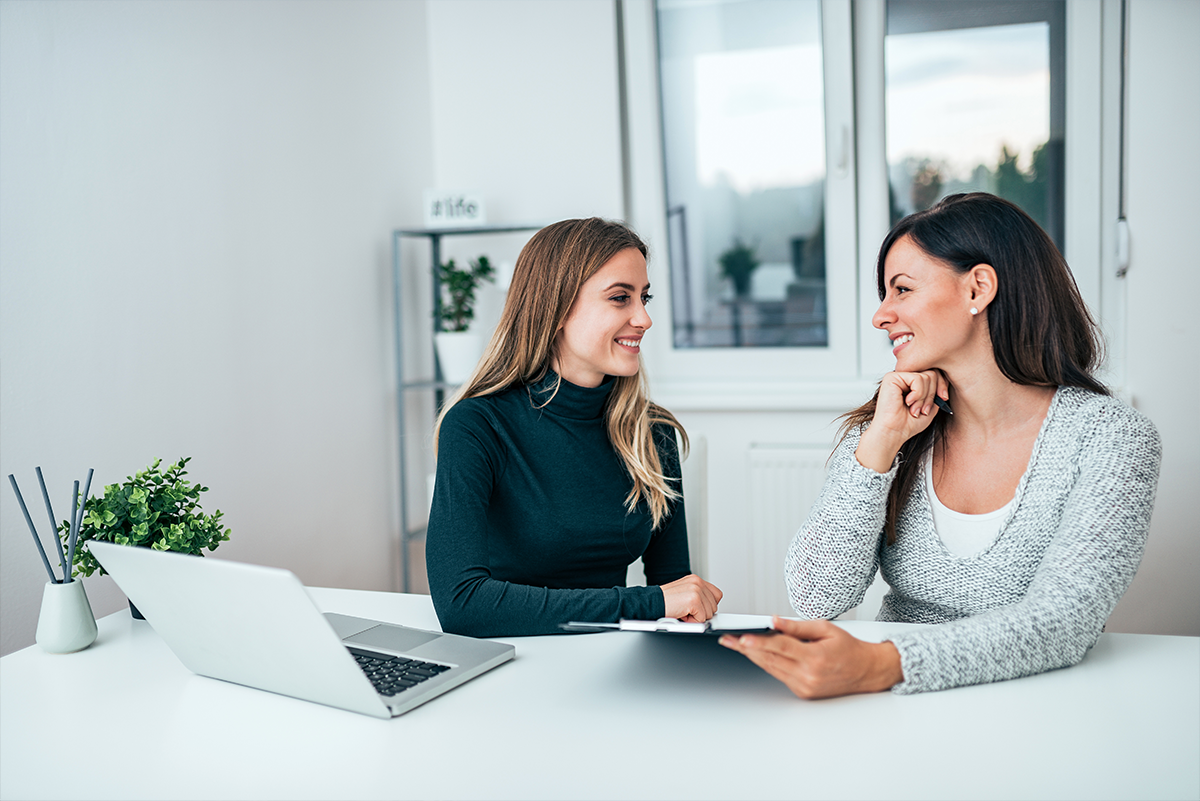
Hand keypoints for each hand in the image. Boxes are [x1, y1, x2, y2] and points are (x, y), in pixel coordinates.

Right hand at [659, 574, 721, 621]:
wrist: (650, 603)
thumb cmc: (665, 602)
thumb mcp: (684, 594)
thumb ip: (699, 596)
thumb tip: (710, 608)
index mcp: (696, 579)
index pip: (716, 595)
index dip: (708, 605)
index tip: (698, 609)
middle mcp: (697, 582)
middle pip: (714, 606)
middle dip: (701, 613)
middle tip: (686, 610)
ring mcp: (696, 590)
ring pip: (709, 613)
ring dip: (696, 617)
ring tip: (683, 611)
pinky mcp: (694, 600)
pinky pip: (702, 619)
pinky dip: (691, 621)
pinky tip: (682, 614)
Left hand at [719, 617, 903, 698]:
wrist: (867, 671)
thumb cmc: (849, 648)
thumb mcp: (826, 629)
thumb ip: (797, 626)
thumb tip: (774, 621)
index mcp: (814, 658)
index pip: (780, 647)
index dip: (758, 642)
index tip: (741, 638)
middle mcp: (808, 675)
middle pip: (770, 659)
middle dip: (747, 649)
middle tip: (728, 639)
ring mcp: (805, 686)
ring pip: (772, 668)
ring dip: (753, 656)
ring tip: (736, 644)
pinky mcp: (803, 692)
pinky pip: (780, 675)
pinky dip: (768, 663)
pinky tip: (757, 653)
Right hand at [856, 369, 949, 472]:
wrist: (893, 433)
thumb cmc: (907, 424)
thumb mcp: (931, 406)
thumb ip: (937, 390)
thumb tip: (946, 377)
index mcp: (912, 383)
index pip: (934, 373)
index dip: (942, 385)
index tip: (944, 398)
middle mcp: (904, 377)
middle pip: (932, 373)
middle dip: (932, 394)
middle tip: (924, 409)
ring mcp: (898, 376)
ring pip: (926, 376)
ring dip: (924, 397)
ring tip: (915, 409)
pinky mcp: (891, 377)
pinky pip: (917, 379)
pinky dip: (918, 394)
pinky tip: (908, 402)